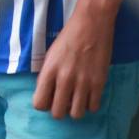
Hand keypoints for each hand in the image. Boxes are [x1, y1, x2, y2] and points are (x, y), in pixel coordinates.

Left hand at [33, 3, 116, 118]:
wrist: (92, 23)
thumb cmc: (69, 36)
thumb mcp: (51, 54)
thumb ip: (47, 75)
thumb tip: (46, 94)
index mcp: (49, 71)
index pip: (39, 103)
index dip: (43, 104)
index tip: (49, 99)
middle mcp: (64, 79)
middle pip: (57, 113)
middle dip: (59, 110)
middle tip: (64, 101)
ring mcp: (83, 82)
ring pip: (76, 114)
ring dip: (75, 109)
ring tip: (77, 100)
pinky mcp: (99, 82)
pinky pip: (94, 107)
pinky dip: (91, 105)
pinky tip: (89, 95)